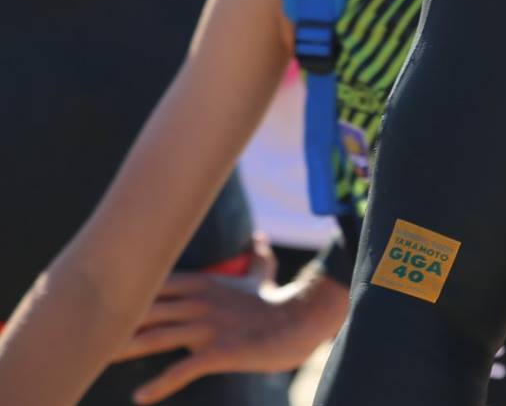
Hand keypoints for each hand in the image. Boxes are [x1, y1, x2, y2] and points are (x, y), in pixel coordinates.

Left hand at [113, 237, 341, 404]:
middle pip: (145, 309)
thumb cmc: (278, 300)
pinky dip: (160, 384)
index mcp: (204, 284)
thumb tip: (260, 237)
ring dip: (124, 350)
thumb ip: (256, 257)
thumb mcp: (263, 275)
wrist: (304, 319)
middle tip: (79, 331)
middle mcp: (200, 301)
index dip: (123, 290)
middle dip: (112, 320)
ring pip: (156, 337)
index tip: (94, 298)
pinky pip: (183, 369)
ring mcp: (209, 326)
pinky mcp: (220, 350)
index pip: (153, 284)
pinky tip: (142, 397)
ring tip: (96, 362)